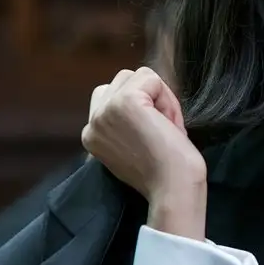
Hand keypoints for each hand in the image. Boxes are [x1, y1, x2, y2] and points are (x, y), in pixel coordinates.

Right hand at [82, 66, 206, 238]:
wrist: (173, 189)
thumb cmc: (164, 174)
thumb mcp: (132, 146)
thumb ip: (125, 123)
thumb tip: (142, 94)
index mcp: (90, 135)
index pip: (109, 96)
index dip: (140, 107)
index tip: (151, 136)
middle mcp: (92, 122)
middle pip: (123, 80)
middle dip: (149, 98)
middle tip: (162, 131)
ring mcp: (105, 110)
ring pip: (137, 76)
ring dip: (160, 97)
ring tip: (165, 127)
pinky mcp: (124, 102)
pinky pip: (151, 78)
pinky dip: (167, 98)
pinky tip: (168, 124)